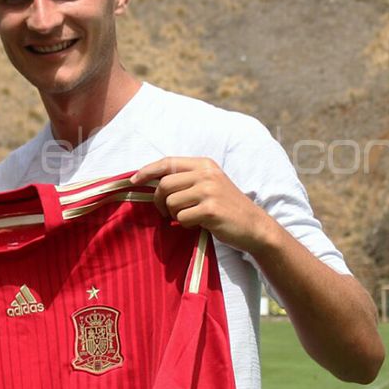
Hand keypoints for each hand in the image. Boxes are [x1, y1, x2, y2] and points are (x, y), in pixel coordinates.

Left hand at [131, 157, 275, 253]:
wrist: (254, 225)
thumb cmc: (226, 207)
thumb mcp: (209, 184)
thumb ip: (186, 179)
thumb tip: (152, 181)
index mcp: (204, 164)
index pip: (168, 162)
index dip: (148, 170)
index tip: (134, 180)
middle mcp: (207, 173)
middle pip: (164, 185)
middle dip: (159, 201)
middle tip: (167, 213)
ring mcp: (209, 190)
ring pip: (171, 203)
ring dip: (175, 215)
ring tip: (190, 217)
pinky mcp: (211, 209)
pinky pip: (182, 218)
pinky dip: (186, 225)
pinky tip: (199, 224)